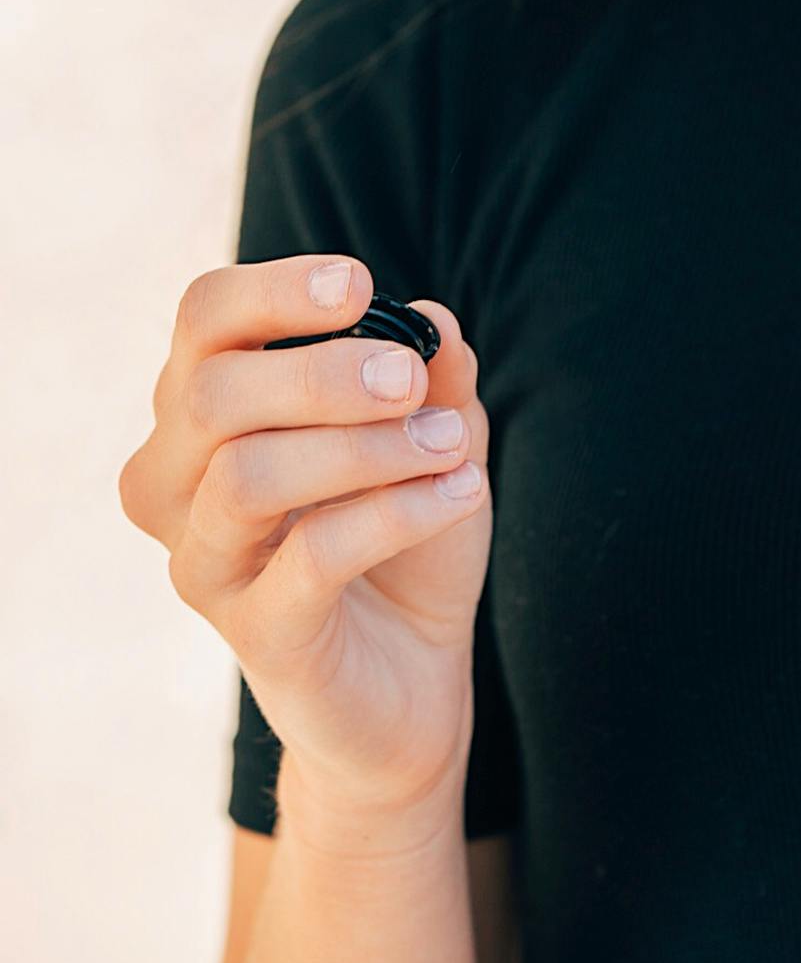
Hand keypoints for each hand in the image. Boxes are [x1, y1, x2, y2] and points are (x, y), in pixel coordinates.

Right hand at [119, 255, 490, 819]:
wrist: (413, 677)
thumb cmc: (403, 536)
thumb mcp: (431, 432)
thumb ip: (430, 371)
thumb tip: (434, 321)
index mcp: (205, 413)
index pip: (202, 320)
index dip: (273, 291)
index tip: (359, 285)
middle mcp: (177, 483)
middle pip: (210, 392)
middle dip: (325, 374)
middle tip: (411, 381)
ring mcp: (206, 565)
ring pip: (247, 475)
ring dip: (364, 446)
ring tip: (449, 442)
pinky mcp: (256, 636)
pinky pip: (310, 556)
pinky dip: (397, 511)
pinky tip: (461, 492)